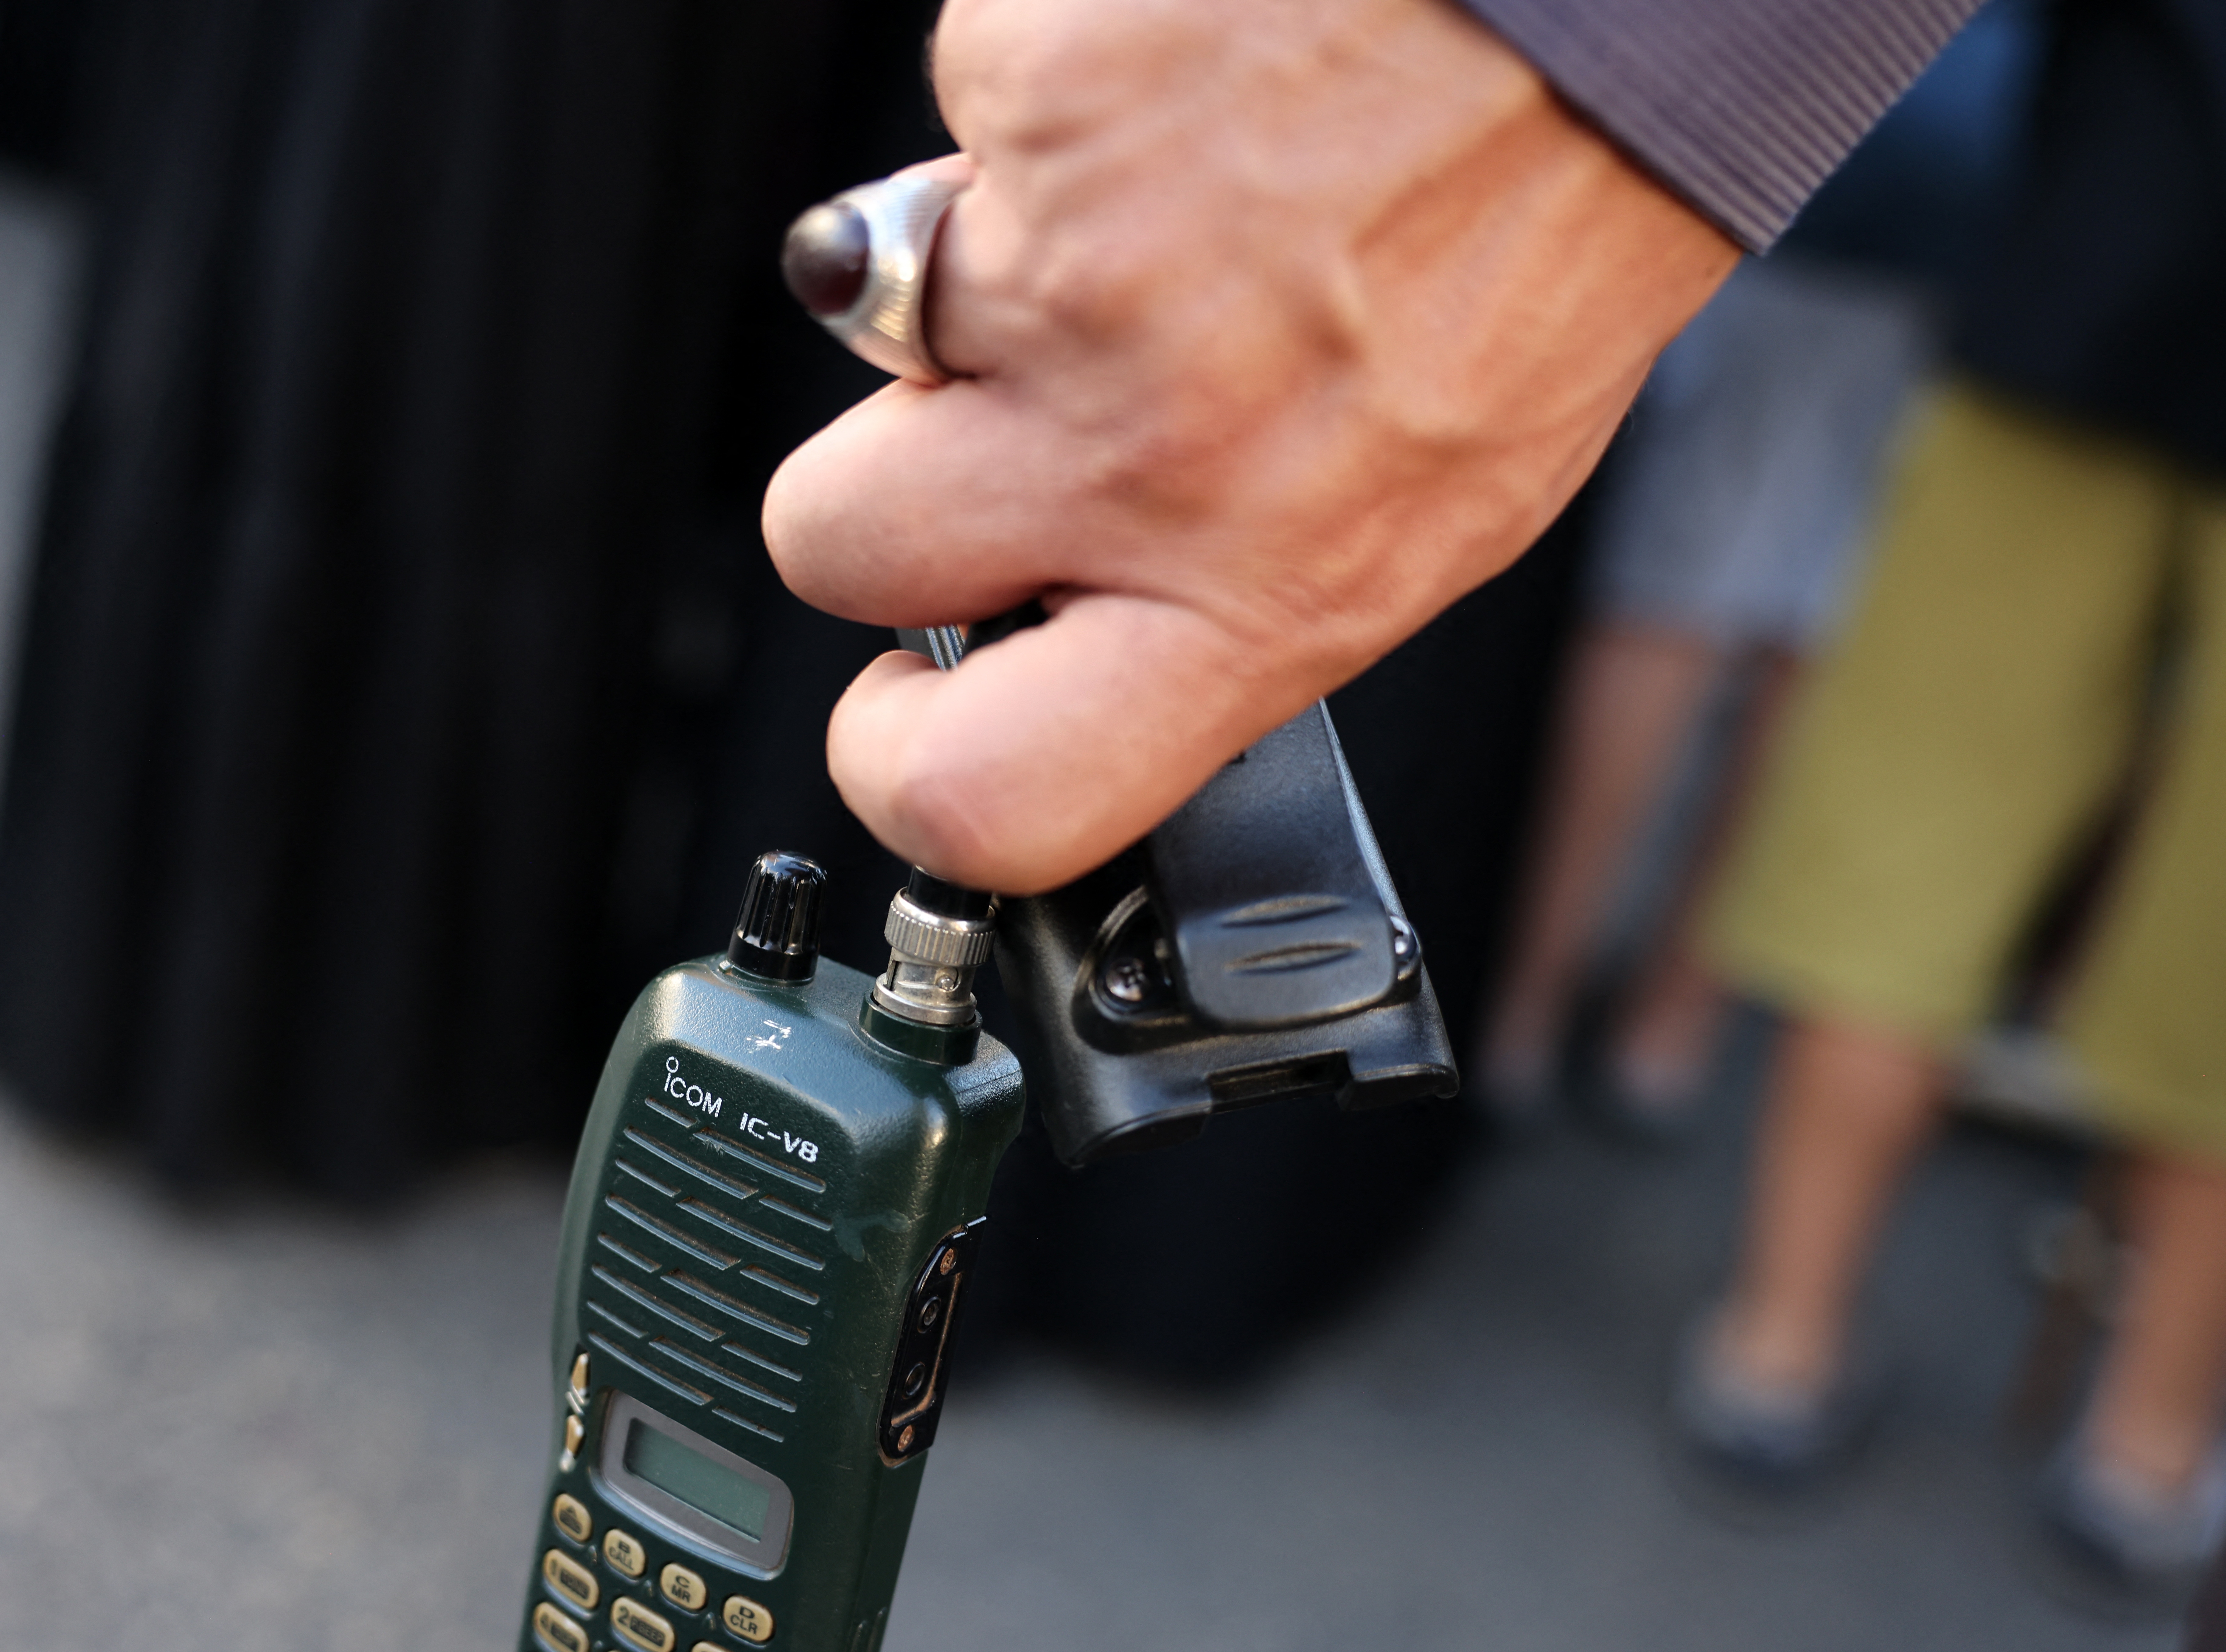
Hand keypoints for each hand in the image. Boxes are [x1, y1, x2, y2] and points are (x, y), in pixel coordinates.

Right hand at [762, 0, 1735, 893]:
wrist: (1598, 9)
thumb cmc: (1544, 234)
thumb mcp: (1435, 504)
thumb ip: (1241, 592)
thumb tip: (1094, 616)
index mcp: (1264, 593)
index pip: (993, 793)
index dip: (892, 768)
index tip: (898, 708)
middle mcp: (1152, 455)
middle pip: (834, 544)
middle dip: (875, 479)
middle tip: (985, 426)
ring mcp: (1075, 278)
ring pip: (868, 321)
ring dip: (977, 279)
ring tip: (1143, 223)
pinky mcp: (1033, 99)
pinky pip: (958, 134)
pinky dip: (1037, 120)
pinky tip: (1171, 107)